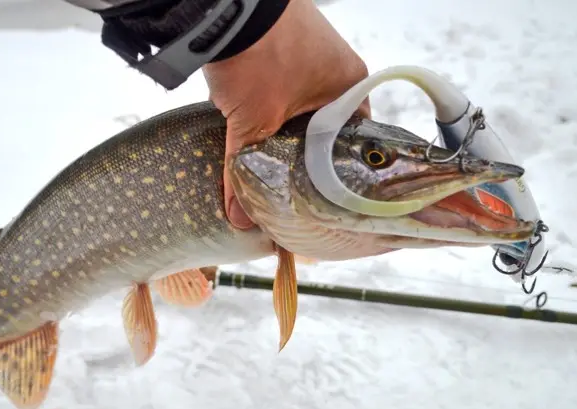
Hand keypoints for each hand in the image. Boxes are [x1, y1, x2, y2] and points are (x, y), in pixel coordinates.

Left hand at [202, 0, 370, 229]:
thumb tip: (239, 219)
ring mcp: (313, 47)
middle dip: (298, 147)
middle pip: (323, 122)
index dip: (329, 169)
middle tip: (282, 175)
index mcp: (349, 86)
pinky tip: (247, 109)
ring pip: (300, 101)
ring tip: (262, 145)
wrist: (226, 4)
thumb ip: (243, 170)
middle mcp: (339, 65)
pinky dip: (266, 95)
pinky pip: (282, 78)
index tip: (311, 190)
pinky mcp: (285, 38)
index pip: (350, 140)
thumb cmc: (259, 58)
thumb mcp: (252, 122)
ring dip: (280, 120)